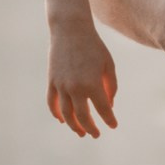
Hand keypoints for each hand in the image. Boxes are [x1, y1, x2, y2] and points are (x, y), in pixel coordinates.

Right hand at [47, 21, 119, 138]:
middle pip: (83, 116)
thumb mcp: (108, 65)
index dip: (109, 119)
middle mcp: (75, 88)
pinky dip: (56, 114)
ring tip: (81, 132)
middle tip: (96, 135)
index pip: (103, 109)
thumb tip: (109, 105)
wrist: (70, 30)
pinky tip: (63, 120)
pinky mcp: (52, 81)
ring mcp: (61, 85)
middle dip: (90, 128)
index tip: (113, 125)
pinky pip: (52, 103)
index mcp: (93, 84)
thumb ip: (111, 86)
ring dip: (73, 125)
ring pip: (66, 113)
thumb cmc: (94, 47)